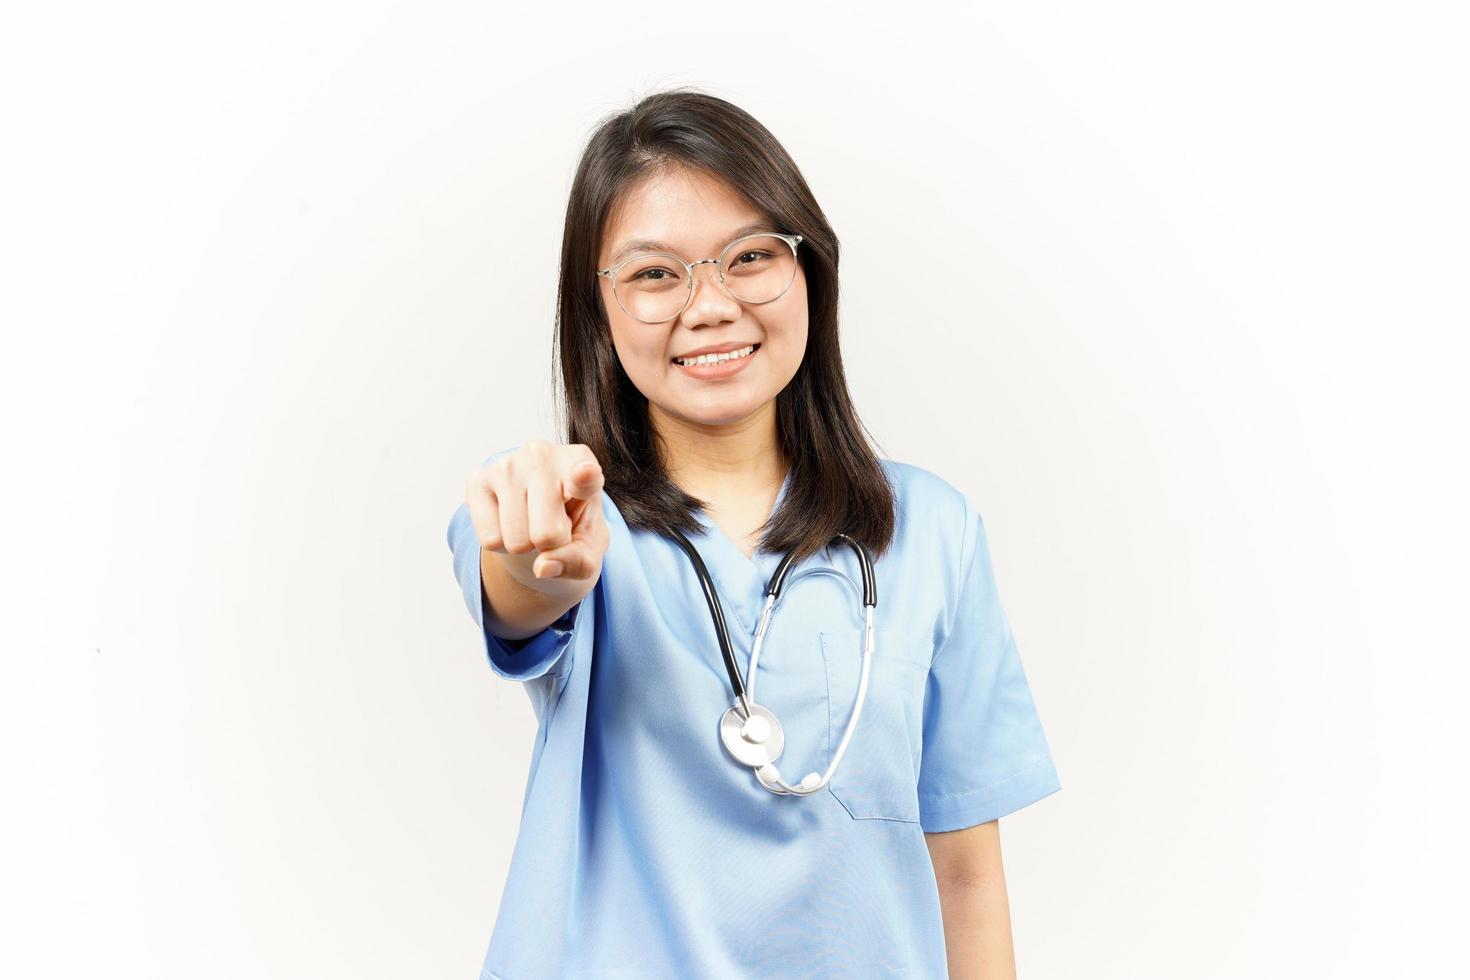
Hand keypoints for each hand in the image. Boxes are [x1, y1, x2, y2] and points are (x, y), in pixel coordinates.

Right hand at [464, 439, 608, 592]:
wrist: (539, 512)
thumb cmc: (573, 524)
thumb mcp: (588, 548)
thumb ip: (577, 561)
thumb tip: (541, 567)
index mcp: (581, 463)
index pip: (584, 474)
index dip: (584, 477)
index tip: (586, 474)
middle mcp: (542, 455)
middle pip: (547, 534)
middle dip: (551, 545)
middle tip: (553, 525)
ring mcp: (506, 465)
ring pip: (516, 541)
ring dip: (525, 545)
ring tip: (531, 521)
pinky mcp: (477, 481)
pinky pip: (490, 539)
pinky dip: (501, 545)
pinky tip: (509, 520)